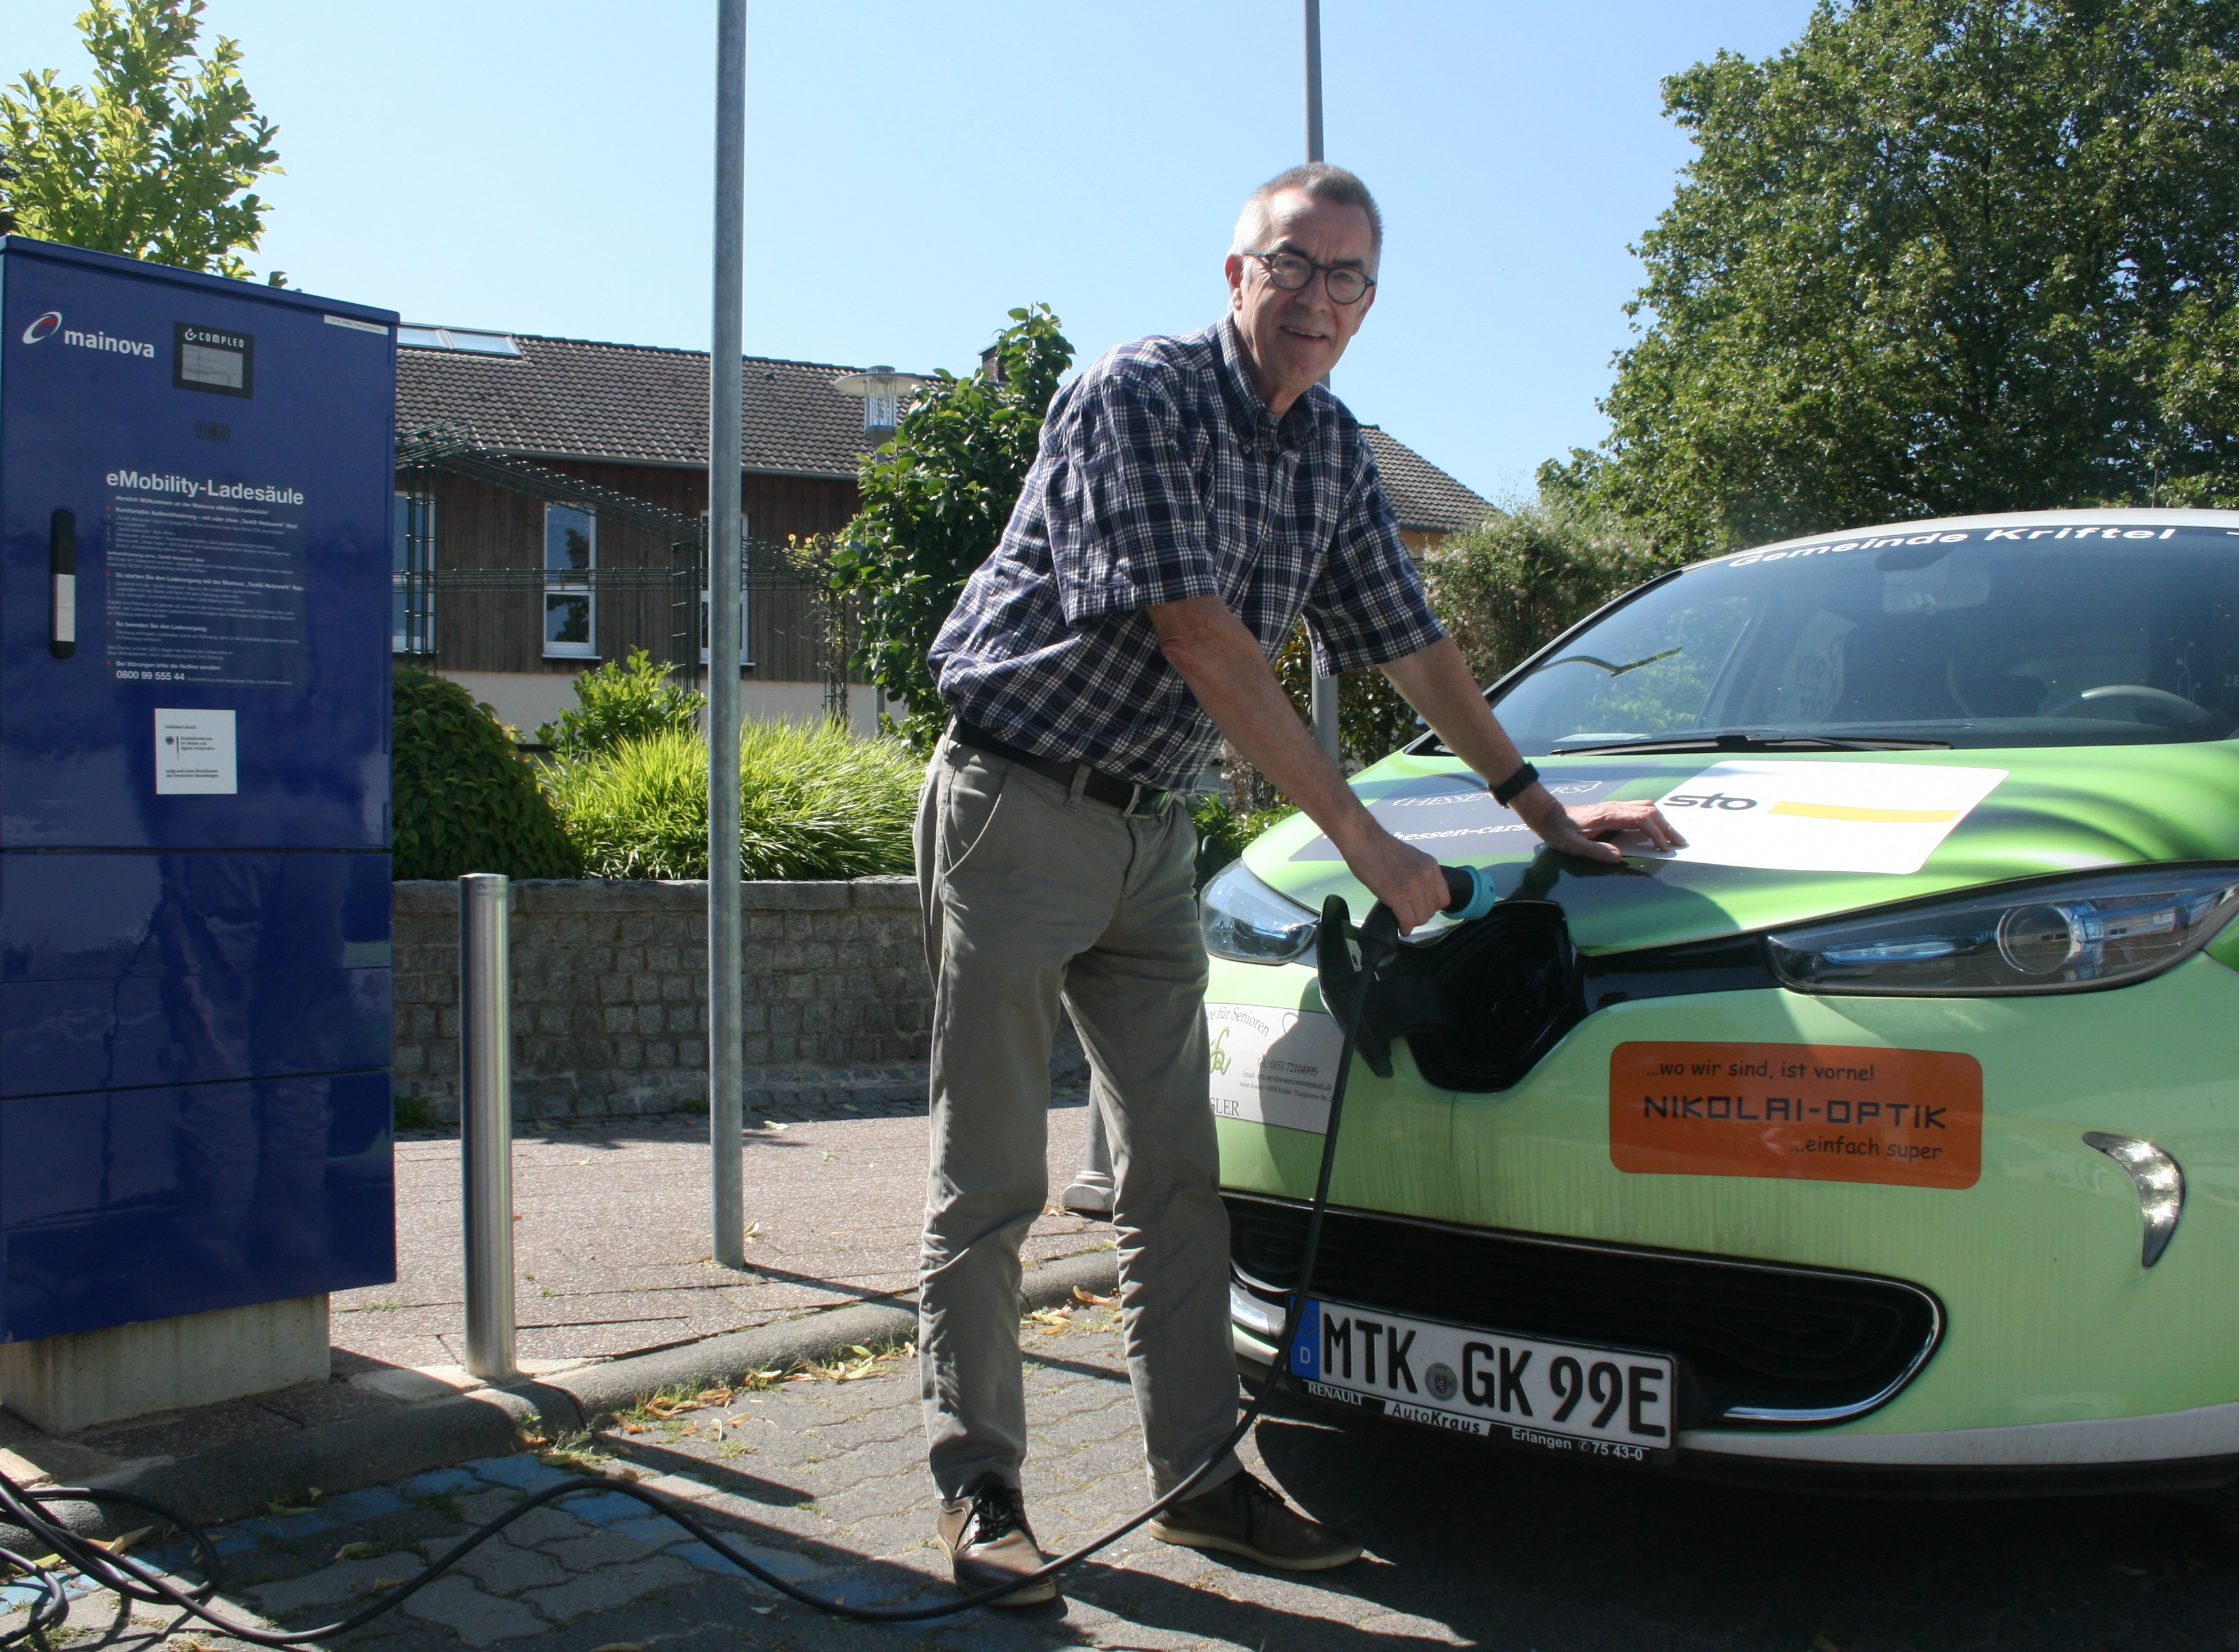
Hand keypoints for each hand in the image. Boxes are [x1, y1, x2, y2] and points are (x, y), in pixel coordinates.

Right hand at [1336, 824, 1451, 934]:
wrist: (1363, 839)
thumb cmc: (1381, 848)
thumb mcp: (1411, 858)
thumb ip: (1420, 873)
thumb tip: (1422, 892)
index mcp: (1431, 866)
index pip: (1444, 898)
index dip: (1432, 906)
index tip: (1420, 907)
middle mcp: (1426, 876)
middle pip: (1432, 910)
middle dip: (1420, 915)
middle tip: (1408, 914)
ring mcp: (1412, 886)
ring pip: (1421, 917)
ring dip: (1412, 922)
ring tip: (1403, 920)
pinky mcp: (1397, 895)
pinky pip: (1407, 920)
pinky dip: (1404, 928)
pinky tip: (1400, 927)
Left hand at [1521, 794, 1687, 863]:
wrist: (1548, 815)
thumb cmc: (1559, 831)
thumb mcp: (1572, 846)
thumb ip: (1595, 851)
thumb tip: (1619, 857)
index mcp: (1609, 815)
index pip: (1642, 820)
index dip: (1656, 834)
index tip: (1665, 848)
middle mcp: (1615, 807)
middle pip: (1650, 812)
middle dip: (1666, 828)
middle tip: (1679, 844)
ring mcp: (1615, 806)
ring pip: (1646, 808)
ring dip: (1661, 822)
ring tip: (1672, 838)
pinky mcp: (1613, 809)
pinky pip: (1639, 810)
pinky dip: (1653, 819)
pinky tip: (1656, 830)